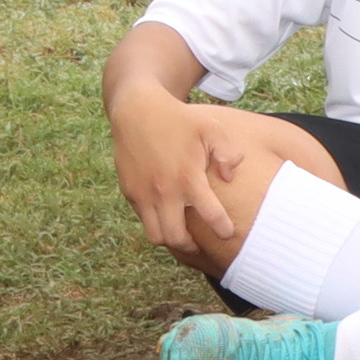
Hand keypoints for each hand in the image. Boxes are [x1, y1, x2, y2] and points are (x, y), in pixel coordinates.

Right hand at [111, 90, 270, 262]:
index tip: (229, 234)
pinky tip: (168, 217)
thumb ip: (229, 153)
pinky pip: (143, 219)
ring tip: (184, 236)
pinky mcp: (130, 192)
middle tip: (202, 246)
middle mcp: (164, 191)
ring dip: (170, 240)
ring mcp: (143, 194)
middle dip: (191, 248)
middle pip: (175, 238)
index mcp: (188, 178)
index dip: (223, 229)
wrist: (137, 111)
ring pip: (155, 235)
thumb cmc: (180, 119)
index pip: (210, 215)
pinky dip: (156, 223)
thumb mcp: (212, 128)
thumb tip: (230, 177)